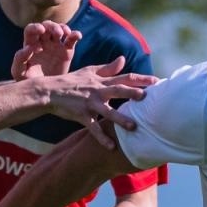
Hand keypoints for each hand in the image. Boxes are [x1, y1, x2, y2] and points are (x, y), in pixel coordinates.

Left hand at [12, 21, 82, 78]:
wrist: (44, 92)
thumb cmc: (28, 82)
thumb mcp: (19, 72)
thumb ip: (20, 59)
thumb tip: (28, 47)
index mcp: (30, 44)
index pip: (31, 30)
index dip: (35, 27)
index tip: (41, 30)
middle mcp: (43, 42)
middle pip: (47, 26)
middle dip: (52, 26)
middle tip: (57, 33)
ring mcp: (56, 45)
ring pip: (59, 29)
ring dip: (62, 27)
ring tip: (65, 34)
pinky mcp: (67, 51)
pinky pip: (72, 39)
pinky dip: (75, 35)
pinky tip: (77, 35)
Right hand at [37, 57, 156, 147]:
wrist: (49, 91)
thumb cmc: (71, 81)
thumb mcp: (89, 71)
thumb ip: (108, 68)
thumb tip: (123, 60)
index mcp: (102, 80)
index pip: (125, 77)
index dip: (141, 80)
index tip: (157, 82)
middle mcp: (98, 90)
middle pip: (118, 90)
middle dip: (133, 93)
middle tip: (147, 98)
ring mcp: (89, 103)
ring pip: (107, 111)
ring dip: (120, 119)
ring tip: (134, 127)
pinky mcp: (81, 115)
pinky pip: (93, 128)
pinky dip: (102, 138)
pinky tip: (111, 147)